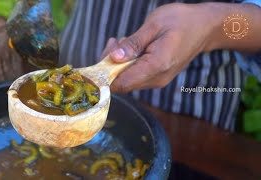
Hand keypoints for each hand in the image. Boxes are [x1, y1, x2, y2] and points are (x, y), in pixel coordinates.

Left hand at [101, 3, 220, 92]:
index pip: (121, 83)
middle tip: (115, 42)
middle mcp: (156, 79)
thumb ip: (133, 43)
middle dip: (111, 65)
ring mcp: (158, 80)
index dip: (106, 73)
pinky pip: (136, 76)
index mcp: (156, 66)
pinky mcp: (158, 77)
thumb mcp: (154, 25)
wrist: (204, 27)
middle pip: (122, 83)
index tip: (106, 52)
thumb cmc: (181, 21)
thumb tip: (114, 58)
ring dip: (119, 63)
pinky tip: (131, 47)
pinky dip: (128, 64)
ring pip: (128, 80)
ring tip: (124, 41)